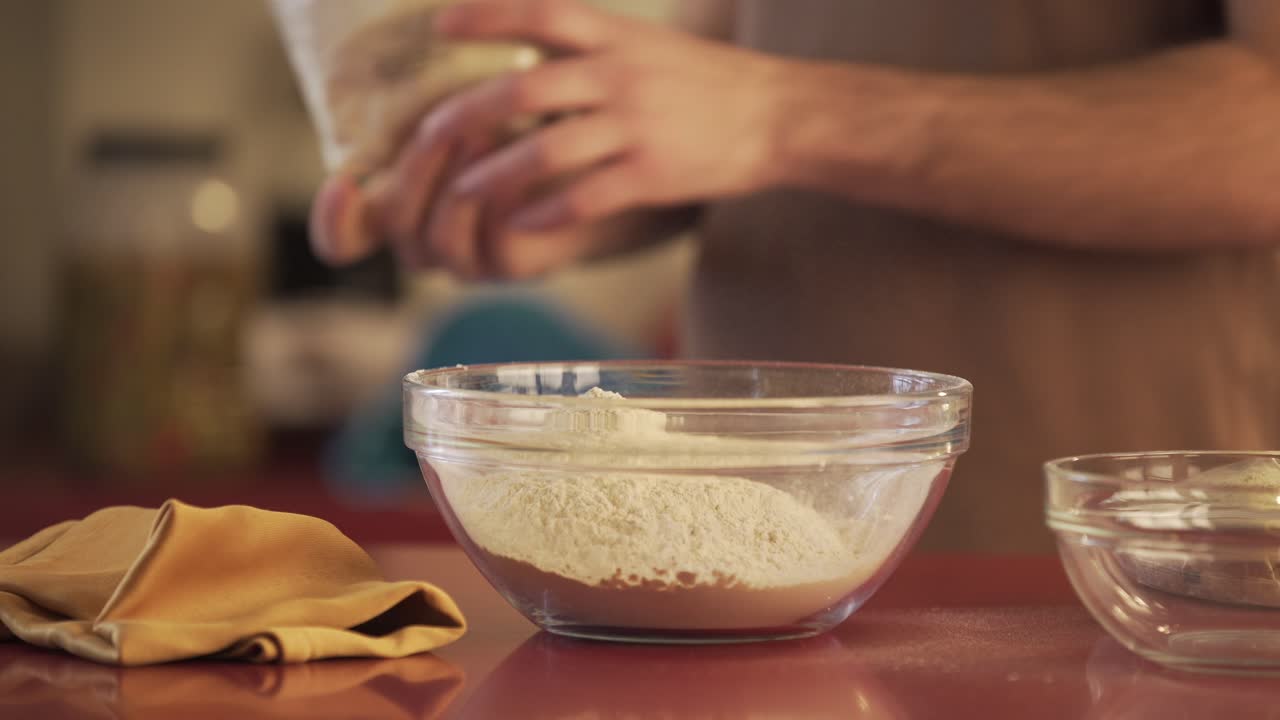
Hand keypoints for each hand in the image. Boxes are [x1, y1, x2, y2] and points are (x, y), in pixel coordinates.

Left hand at [312, 0, 786, 277]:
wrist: (781, 115)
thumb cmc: (710, 83)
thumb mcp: (650, 44)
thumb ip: (594, 43)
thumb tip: (536, 39)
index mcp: (618, 37)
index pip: (542, 11)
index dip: (486, 16)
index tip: (439, 26)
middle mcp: (620, 75)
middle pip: (524, 88)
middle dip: (468, 114)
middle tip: (429, 134)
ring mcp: (637, 125)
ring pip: (547, 149)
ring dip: (497, 173)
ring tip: (464, 192)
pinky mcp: (654, 173)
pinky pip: (588, 195)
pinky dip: (550, 212)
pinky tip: (524, 226)